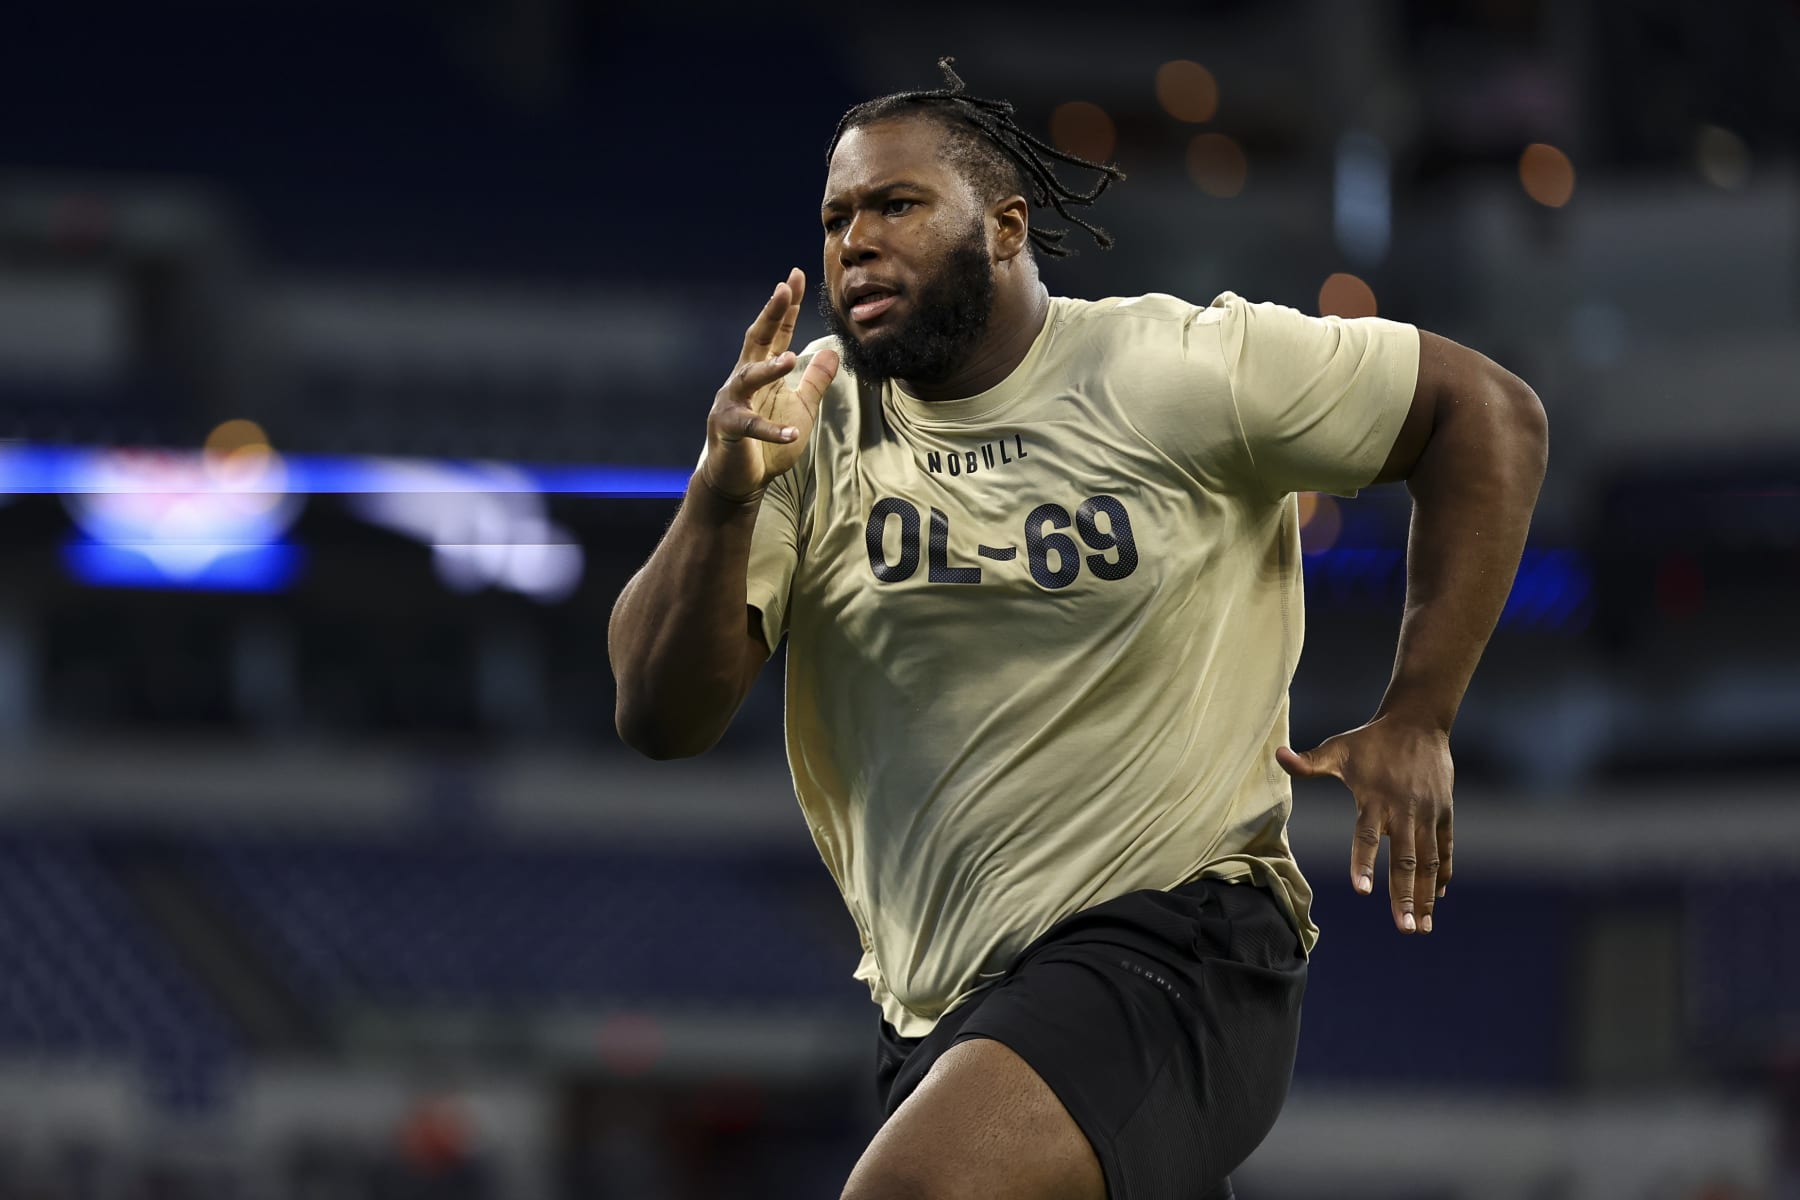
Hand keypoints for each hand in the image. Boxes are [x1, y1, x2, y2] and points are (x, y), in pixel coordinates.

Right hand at [702, 267, 839, 502]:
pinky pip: (751, 428)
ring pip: (748, 378)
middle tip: (783, 289)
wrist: (740, 479)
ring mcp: (732, 403)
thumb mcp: (800, 407)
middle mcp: (742, 380)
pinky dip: (772, 431)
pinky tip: (792, 434)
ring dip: (768, 369)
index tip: (796, 276)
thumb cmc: (767, 442)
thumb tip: (832, 350)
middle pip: (757, 340)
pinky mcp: (729, 430)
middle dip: (771, 315)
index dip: (787, 307)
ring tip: (790, 359)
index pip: (777, 333)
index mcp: (761, 371)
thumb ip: (815, 380)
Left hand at [1276, 716, 1453, 934]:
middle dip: (1405, 895)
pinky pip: (1444, 848)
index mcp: (1375, 798)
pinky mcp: (1444, 812)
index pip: (1366, 835)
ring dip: (1427, 894)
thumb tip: (1277, 755)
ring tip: (1423, 926)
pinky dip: (1442, 872)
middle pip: (1404, 858)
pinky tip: (1439, 897)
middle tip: (1405, 928)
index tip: (1363, 891)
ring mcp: (1427, 813)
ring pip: (1428, 860)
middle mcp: (1404, 810)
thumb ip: (1309, 762)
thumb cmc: (1371, 739)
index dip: (1364, 862)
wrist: (1418, 721)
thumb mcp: (1338, 749)